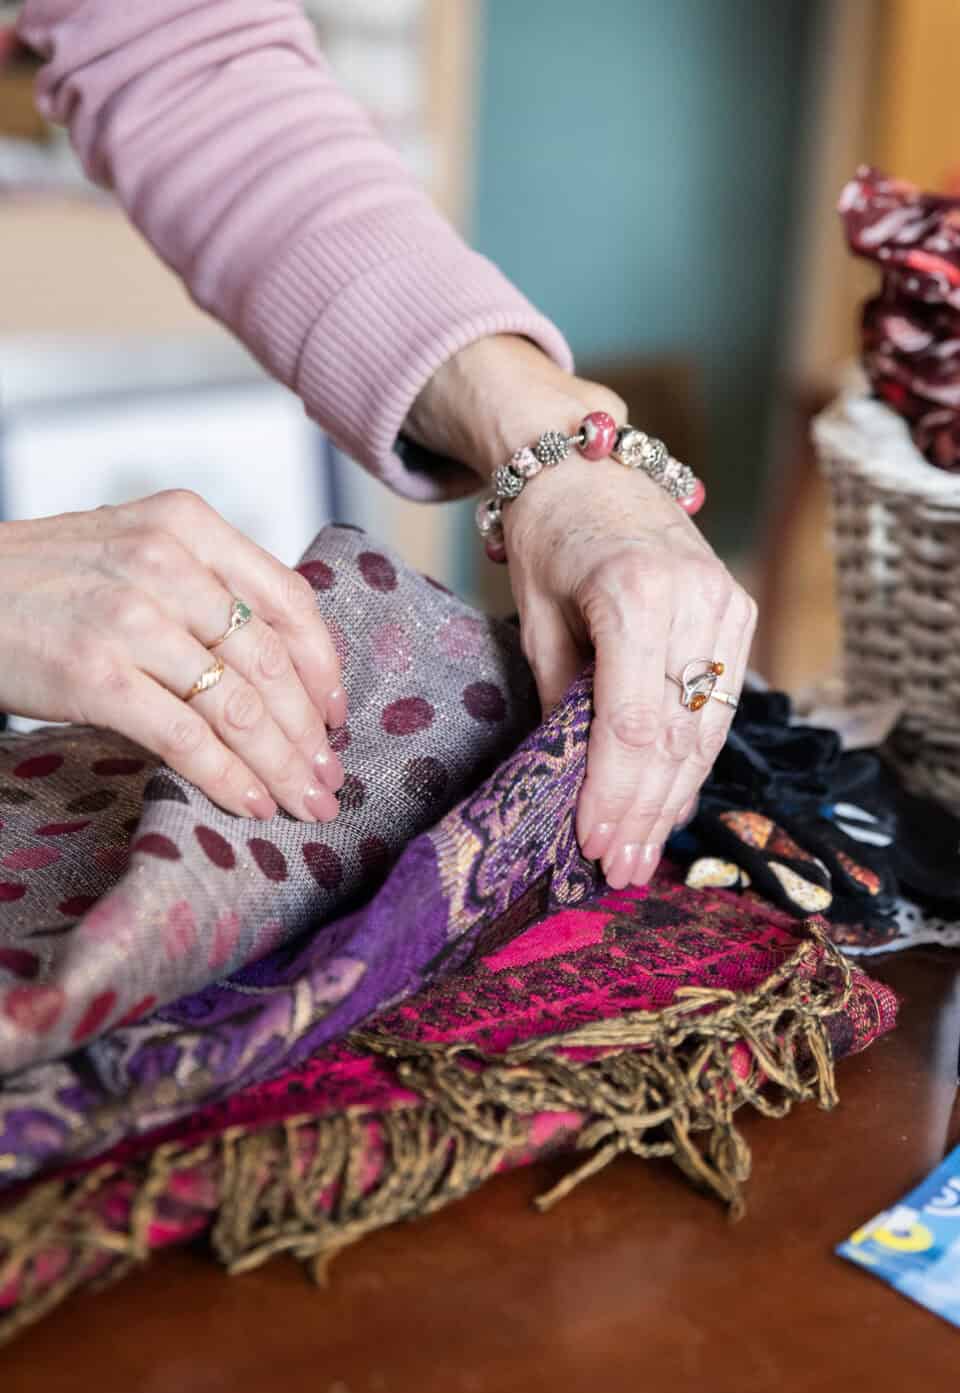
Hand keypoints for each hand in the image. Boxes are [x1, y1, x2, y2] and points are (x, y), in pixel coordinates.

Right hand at [0, 490, 345, 820]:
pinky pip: (186, 736)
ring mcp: (131, 617)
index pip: (288, 598)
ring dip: (279, 763)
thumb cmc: (43, 584)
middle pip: (271, 659)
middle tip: (328, 776)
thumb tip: (281, 669)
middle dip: (309, 731)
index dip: (324, 666)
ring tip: (302, 800)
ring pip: (237, 703)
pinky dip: (226, 777)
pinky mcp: (97, 674)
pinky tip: (248, 803)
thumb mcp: (131, 552)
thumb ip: (203, 587)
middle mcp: (167, 561)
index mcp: (187, 525)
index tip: (337, 714)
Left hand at [407, 337, 757, 886]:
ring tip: (643, 855)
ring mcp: (727, 604)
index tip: (594, 844)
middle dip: (644, 810)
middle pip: (674, 734)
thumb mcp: (536, 618)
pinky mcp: (740, 612)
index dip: (615, 792)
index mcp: (634, 592)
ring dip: (673, 798)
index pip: (631, 721)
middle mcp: (694, 598)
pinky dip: (693, 759)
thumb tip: (570, 780)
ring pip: (705, 728)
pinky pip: (717, 704)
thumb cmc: (551, 538)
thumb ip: (559, 697)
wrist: (592, 466)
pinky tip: (671, 805)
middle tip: (619, 870)